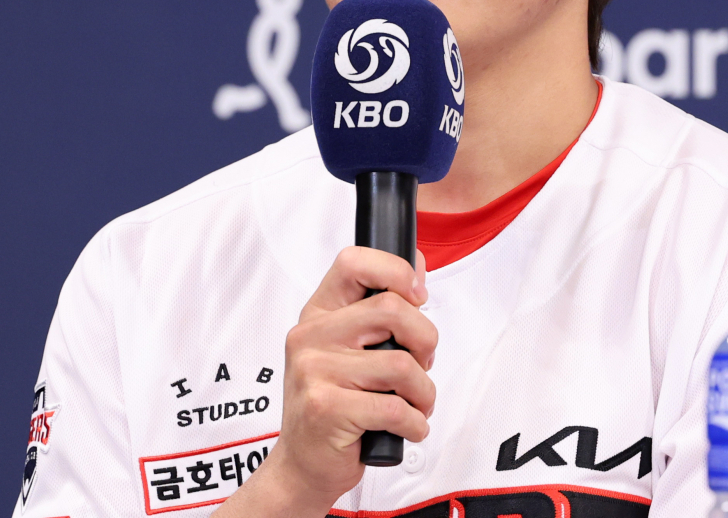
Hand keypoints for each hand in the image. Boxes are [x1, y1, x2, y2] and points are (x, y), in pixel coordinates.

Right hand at [213, 247, 435, 517]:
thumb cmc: (334, 403)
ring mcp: (315, 371)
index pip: (353, 262)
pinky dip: (415, 422)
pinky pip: (395, 407)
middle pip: (392, 309)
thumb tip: (418, 270)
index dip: (395, 270)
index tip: (417, 296)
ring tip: (415, 404)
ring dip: (424, 392)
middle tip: (422, 364)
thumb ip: (380, 311)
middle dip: (426, 340)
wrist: (302, 465)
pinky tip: (406, 427)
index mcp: (318, 313)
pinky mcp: (326, 408)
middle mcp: (310, 336)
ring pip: (402, 364)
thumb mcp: (349, 349)